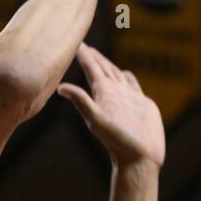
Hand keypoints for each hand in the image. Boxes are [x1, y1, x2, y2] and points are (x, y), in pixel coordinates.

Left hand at [58, 44, 164, 168]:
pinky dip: (127, 76)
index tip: (76, 42)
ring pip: (116, 74)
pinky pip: (132, 84)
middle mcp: (113, 94)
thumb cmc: (118, 142)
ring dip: (108, 64)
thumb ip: (81, 102)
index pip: (91, 69)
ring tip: (99, 56)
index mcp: (103, 94)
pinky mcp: (141, 104)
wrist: (139, 158)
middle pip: (102, 69)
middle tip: (83, 43)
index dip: (85, 55)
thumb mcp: (97, 120)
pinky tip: (124, 73)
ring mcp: (127, 98)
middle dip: (93, 56)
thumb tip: (60, 88)